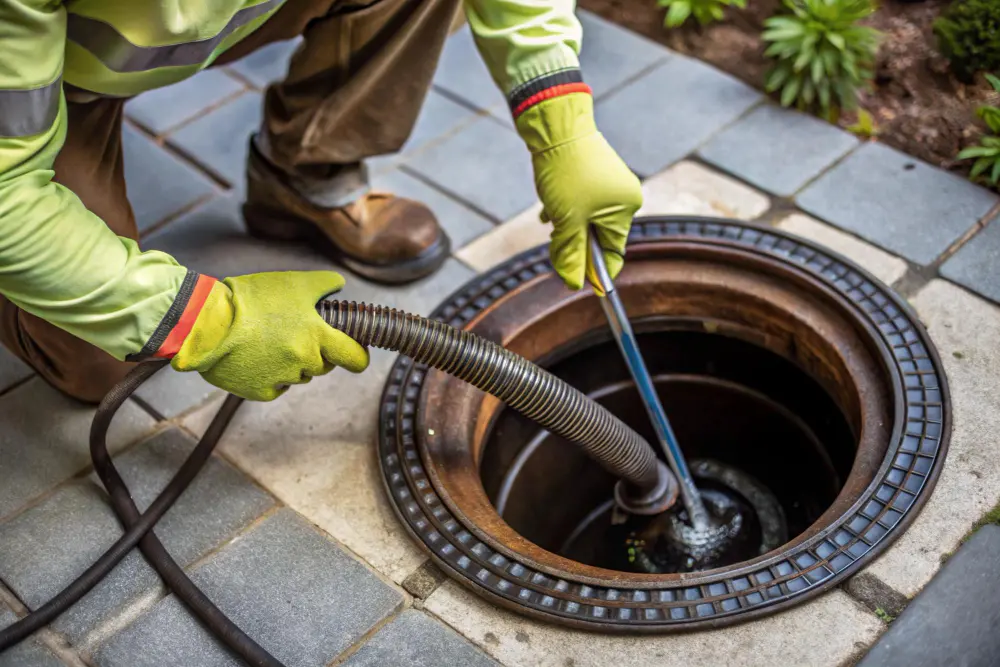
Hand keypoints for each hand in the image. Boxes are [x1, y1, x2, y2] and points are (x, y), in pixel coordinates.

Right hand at [171, 271, 368, 400]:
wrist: (207, 322)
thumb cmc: (251, 300)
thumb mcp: (294, 282)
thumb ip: (324, 284)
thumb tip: (339, 285)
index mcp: (317, 336)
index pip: (354, 358)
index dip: (358, 356)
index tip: (355, 352)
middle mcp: (304, 361)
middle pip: (324, 365)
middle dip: (317, 352)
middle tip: (294, 332)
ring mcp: (283, 379)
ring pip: (300, 375)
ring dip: (293, 363)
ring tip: (269, 340)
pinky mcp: (261, 391)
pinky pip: (277, 387)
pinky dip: (271, 375)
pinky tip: (257, 356)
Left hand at [516, 93, 641, 289]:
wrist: (556, 126)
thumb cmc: (566, 173)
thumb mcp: (567, 222)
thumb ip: (571, 254)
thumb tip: (574, 284)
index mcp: (625, 209)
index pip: (613, 253)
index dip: (594, 271)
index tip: (576, 281)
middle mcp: (623, 196)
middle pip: (597, 236)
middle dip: (573, 240)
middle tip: (555, 239)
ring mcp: (609, 183)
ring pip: (584, 218)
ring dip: (565, 223)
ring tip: (551, 211)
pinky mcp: (593, 173)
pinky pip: (579, 201)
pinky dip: (563, 207)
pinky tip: (548, 203)